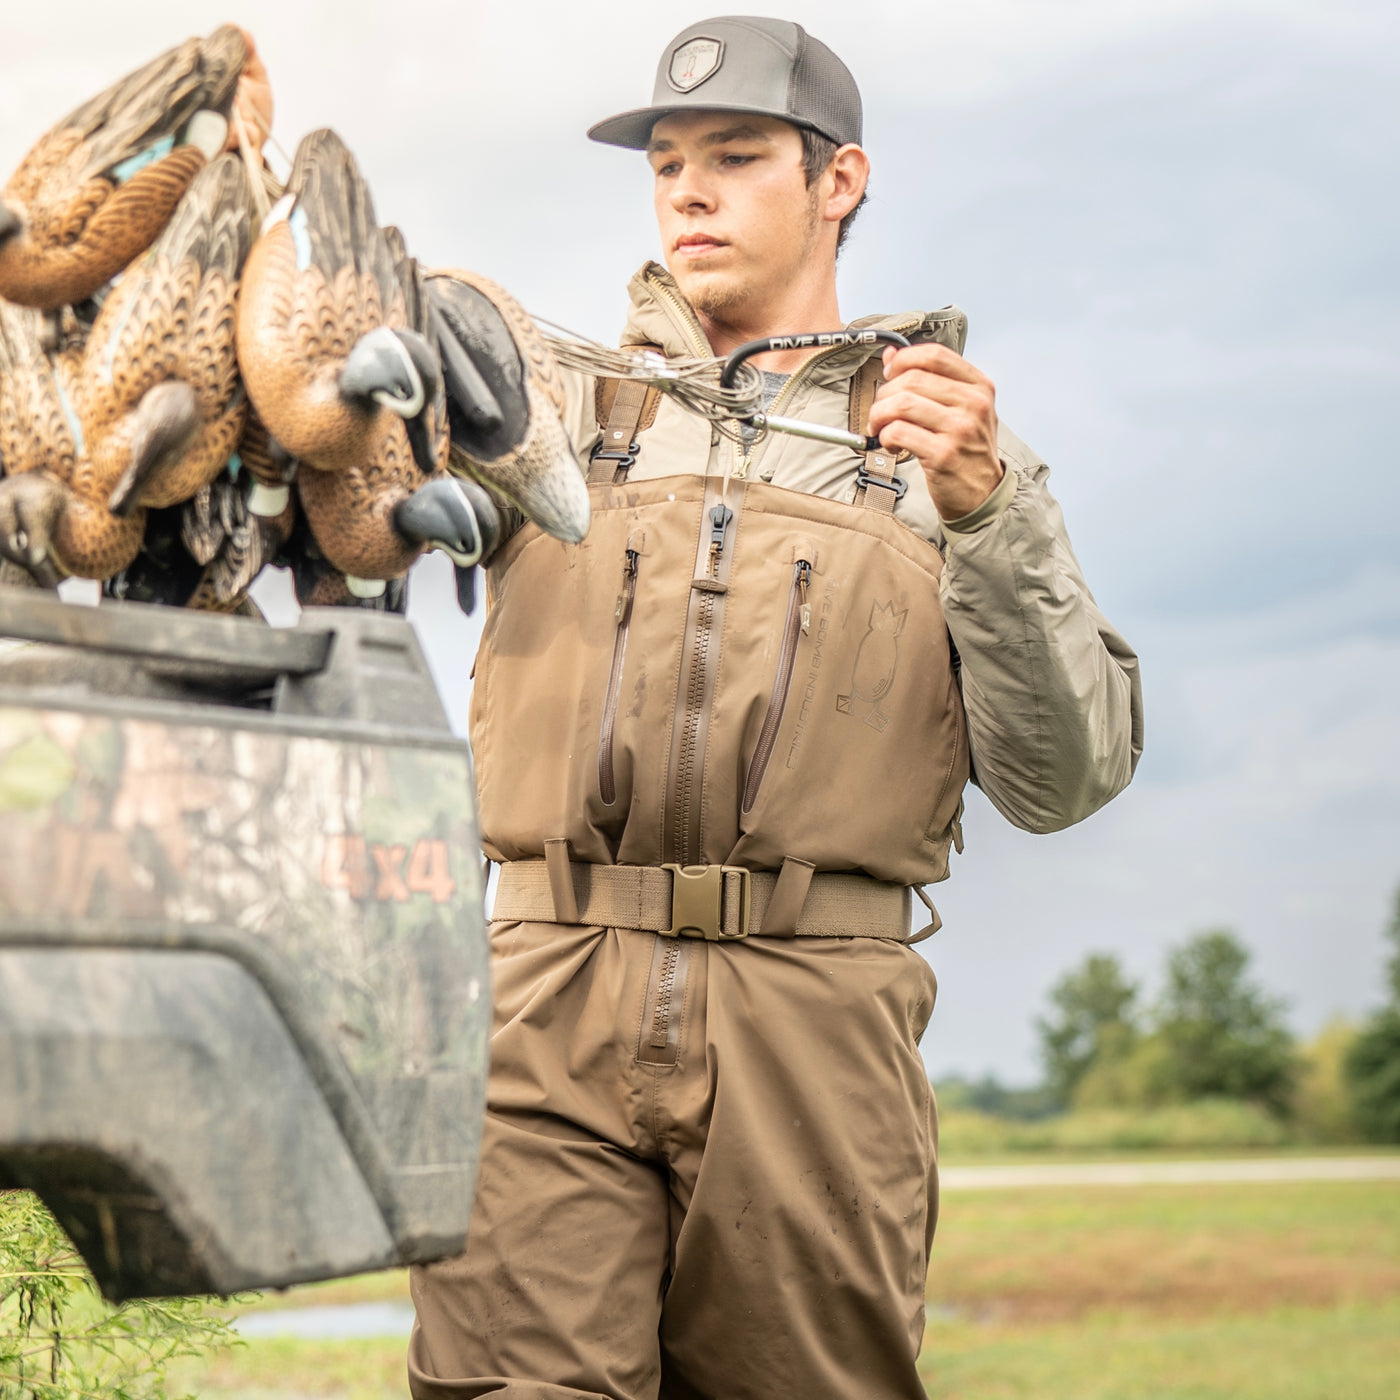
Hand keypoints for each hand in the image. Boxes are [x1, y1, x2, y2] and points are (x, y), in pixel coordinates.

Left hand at [867, 344, 1003, 520]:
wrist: (983, 494)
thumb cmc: (967, 451)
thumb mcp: (959, 410)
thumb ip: (928, 380)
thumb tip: (891, 355)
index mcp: (979, 386)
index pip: (933, 355)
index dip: (902, 360)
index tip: (889, 374)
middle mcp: (973, 404)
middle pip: (911, 379)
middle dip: (885, 394)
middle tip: (881, 412)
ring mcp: (960, 429)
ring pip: (901, 404)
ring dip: (880, 415)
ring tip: (881, 429)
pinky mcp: (943, 454)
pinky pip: (898, 432)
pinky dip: (885, 436)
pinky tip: (892, 444)